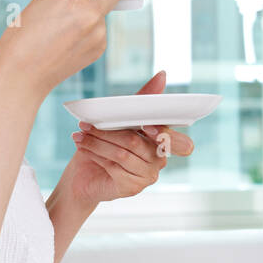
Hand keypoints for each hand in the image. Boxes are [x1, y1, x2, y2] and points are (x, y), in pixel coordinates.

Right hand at [0, 0, 120, 103]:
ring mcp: (99, 33)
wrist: (21, 73)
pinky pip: (101, 30)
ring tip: (63, 25)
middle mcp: (92, 14)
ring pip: (104, 12)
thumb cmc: (25, 31)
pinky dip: (89, 30)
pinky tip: (67, 38)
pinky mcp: (100, 48)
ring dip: (91, 12)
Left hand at [63, 70, 194, 206]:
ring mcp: (147, 176)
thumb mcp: (121, 118)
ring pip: (123, 153)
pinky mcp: (131, 187)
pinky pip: (114, 166)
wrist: (83, 175)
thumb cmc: (105, 144)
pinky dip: (96, 153)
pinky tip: (83, 146)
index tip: (146, 126)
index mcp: (164, 142)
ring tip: (81, 132)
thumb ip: (143, 100)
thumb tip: (163, 75)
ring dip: (98, 141)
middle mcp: (160, 160)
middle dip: (113, 132)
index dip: (165, 134)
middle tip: (94, 124)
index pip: (181, 143)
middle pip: (140, 143)